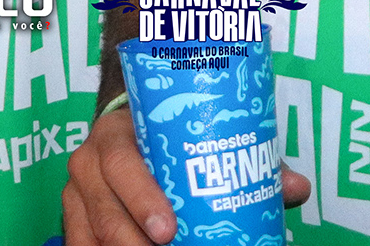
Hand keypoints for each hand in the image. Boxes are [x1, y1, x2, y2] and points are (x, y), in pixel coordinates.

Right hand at [63, 106, 311, 245]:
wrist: (127, 133)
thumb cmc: (167, 140)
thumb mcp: (195, 140)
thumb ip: (244, 161)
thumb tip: (295, 187)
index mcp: (114, 134)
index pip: (120, 162)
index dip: (141, 197)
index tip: (170, 230)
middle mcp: (87, 163)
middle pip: (103, 210)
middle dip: (132, 240)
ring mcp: (76, 196)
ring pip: (89, 235)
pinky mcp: (74, 221)